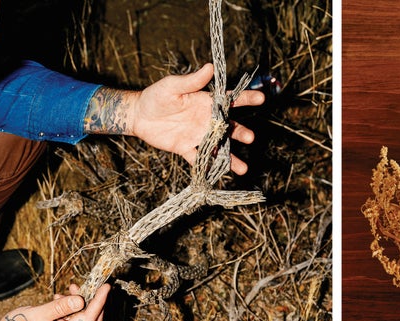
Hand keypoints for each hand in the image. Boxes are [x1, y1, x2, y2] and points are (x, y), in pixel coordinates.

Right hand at [0, 283, 109, 320]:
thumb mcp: (37, 315)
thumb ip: (60, 308)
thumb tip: (81, 300)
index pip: (90, 318)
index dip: (100, 301)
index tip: (106, 286)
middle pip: (91, 320)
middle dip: (95, 301)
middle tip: (94, 284)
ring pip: (83, 319)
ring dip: (82, 302)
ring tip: (72, 287)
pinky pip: (73, 320)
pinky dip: (72, 307)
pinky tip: (61, 297)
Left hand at [130, 63, 264, 173]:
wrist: (139, 115)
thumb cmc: (157, 96)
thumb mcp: (172, 85)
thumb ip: (192, 80)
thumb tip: (210, 67)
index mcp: (206, 102)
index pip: (230, 100)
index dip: (245, 98)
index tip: (261, 98)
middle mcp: (207, 120)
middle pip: (229, 127)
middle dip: (240, 132)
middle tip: (250, 137)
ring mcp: (198, 135)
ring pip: (218, 147)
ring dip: (230, 157)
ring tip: (242, 168)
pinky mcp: (186, 148)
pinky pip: (198, 159)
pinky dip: (206, 167)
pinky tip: (215, 175)